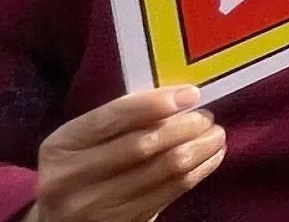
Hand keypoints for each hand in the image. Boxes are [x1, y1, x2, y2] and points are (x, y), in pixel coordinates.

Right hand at [30, 85, 225, 221]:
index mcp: (61, 147)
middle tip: (207, 118)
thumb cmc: (79, 167)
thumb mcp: (83, 139)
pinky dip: (198, 171)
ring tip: (215, 135)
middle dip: (186, 126)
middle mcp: (72, 180)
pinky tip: (208, 158)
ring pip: (165, 170)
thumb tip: (181, 98)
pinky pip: (171, 193)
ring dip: (201, 148)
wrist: (59, 220)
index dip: (154, 104)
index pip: (111, 118)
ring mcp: (96, 207)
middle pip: (143, 146)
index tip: (190, 94)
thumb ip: (122, 118)